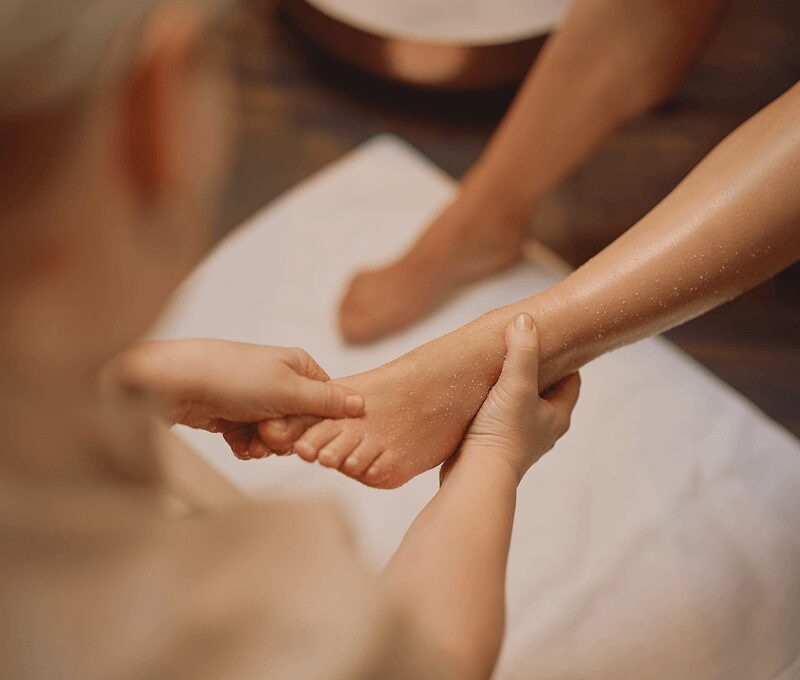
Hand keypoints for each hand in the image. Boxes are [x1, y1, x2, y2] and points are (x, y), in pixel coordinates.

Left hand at [103, 339, 363, 458]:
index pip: (328, 403)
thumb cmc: (233, 377)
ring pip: (278, 437)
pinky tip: (235, 439)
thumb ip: (326, 401)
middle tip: (267, 427)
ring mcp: (258, 400)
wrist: (178, 384)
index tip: (301, 426)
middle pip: (302, 425)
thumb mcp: (288, 389)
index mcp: (299, 367)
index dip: (316, 422)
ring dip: (265, 443)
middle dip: (286, 435)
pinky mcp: (237, 417)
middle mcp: (281, 382)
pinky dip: (247, 445)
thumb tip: (361, 403)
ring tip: (248, 434)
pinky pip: (254, 442)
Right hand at [449, 313, 580, 482]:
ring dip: (510, 388)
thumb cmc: (503, 434)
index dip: (564, 359)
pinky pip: (498, 417)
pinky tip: (476, 392)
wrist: (475, 477)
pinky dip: (492, 404)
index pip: (572, 381)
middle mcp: (542, 429)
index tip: (550, 340)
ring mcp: (518, 439)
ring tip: (494, 366)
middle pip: (545, 391)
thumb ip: (522, 351)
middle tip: (519, 346)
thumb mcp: (516, 385)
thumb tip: (525, 320)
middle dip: (535, 370)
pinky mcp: (494, 445)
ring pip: (520, 404)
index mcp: (558, 416)